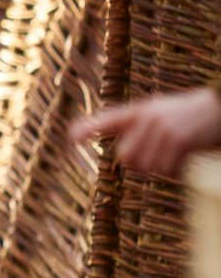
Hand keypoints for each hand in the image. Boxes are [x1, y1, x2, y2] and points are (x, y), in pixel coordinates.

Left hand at [70, 88, 220, 176]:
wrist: (220, 107)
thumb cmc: (189, 115)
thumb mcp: (160, 114)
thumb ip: (138, 130)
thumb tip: (123, 158)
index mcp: (140, 110)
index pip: (109, 120)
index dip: (89, 128)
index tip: (71, 137)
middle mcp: (148, 117)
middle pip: (126, 158)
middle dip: (141, 164)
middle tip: (161, 155)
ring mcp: (162, 128)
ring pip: (146, 166)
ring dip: (162, 168)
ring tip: (176, 153)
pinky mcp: (178, 140)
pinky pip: (166, 169)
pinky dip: (175, 170)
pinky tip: (185, 157)